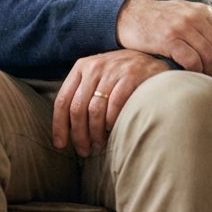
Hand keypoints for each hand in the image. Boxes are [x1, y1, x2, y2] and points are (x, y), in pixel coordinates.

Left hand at [52, 50, 168, 156]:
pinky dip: (112, 123)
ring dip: (95, 133)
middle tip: (85, 151)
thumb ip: (83, 94)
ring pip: (94, 110)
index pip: (63, 100)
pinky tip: (114, 130)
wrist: (152, 60)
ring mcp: (113, 71)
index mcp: (81, 67)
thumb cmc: (121, 76)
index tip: (60, 144)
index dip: (59, 125)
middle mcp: (94, 67)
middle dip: (79, 135)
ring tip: (100, 145)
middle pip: (77, 109)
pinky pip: (115, 107)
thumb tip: (67, 129)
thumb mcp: (98, 77)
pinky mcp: (131, 76)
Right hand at [115, 0, 211, 80]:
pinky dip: (195, 72)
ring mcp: (182, 27)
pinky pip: (192, 60)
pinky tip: (190, 76)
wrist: (128, 16)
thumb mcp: (187, 12)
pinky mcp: (169, 39)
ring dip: (210, 73)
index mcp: (203, 11)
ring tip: (203, 79)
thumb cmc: (159, 18)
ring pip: (210, 56)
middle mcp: (195, 16)